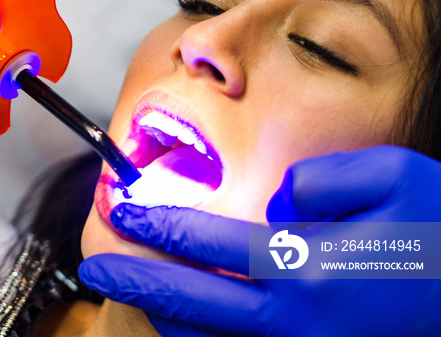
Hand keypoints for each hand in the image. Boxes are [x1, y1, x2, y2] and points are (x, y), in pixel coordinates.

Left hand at [79, 146, 440, 335]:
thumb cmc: (438, 235)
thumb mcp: (392, 179)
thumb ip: (317, 181)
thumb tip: (272, 207)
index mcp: (310, 266)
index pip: (209, 241)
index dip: (158, 223)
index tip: (124, 207)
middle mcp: (294, 318)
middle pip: (191, 299)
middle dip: (136, 277)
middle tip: (95, 262)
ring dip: (161, 309)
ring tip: (129, 284)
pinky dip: (196, 335)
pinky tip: (180, 316)